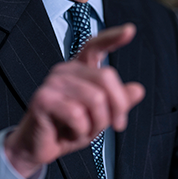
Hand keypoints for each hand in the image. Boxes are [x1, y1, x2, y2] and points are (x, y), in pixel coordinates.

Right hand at [4, 23, 145, 177]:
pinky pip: (77, 115)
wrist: (39, 148)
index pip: (95, 46)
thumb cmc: (68, 129)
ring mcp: (53, 82)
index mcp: (79, 69)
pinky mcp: (43, 98)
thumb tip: (138, 89)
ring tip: (85, 130)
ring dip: (97, 124)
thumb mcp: (100, 117)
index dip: (113, 38)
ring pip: (95, 99)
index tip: (130, 30)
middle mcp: (65, 70)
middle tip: (116, 125)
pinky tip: (70, 132)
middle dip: (118, 107)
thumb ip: (118, 103)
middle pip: (106, 77)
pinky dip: (81, 130)